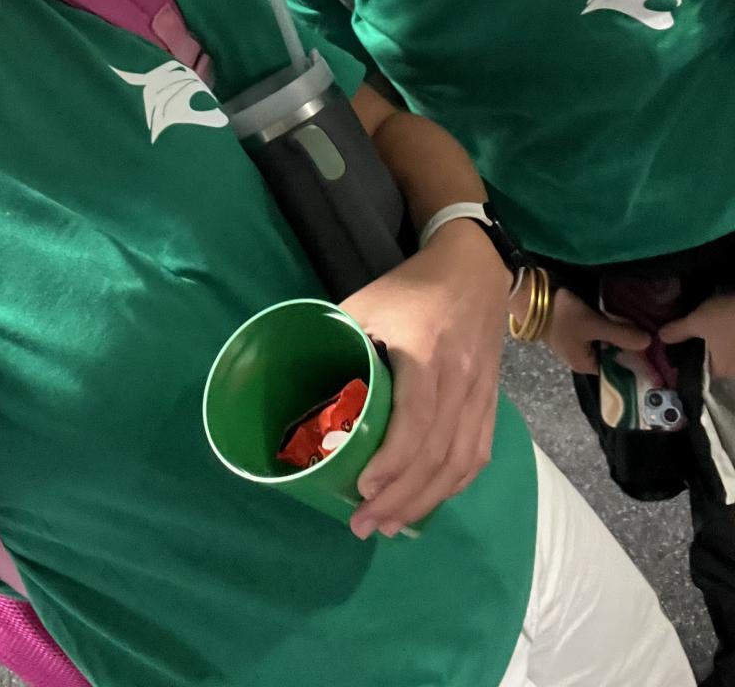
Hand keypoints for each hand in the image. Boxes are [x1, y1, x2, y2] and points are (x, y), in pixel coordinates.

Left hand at [340, 218, 508, 540]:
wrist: (474, 268)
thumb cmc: (411, 287)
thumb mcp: (366, 303)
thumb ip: (339, 340)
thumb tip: (302, 381)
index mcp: (426, 355)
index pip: (417, 420)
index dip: (392, 461)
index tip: (362, 488)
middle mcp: (459, 380)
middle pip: (437, 453)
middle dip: (400, 497)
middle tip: (364, 524)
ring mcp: (480, 394)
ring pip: (460, 462)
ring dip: (425, 500)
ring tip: (392, 525)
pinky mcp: (490, 401)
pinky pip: (478, 453)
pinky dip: (454, 485)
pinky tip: (429, 501)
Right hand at [530, 284, 649, 374]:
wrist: (531, 297)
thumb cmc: (562, 317)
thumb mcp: (594, 325)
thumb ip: (622, 335)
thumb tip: (650, 343)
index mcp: (585, 365)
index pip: (617, 369)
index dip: (635, 360)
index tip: (654, 348)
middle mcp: (581, 357)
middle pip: (612, 354)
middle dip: (628, 344)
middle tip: (649, 331)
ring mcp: (577, 342)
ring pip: (606, 341)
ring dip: (619, 333)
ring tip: (640, 322)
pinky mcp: (575, 327)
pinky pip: (598, 331)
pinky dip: (609, 324)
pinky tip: (621, 314)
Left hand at [661, 292, 734, 378]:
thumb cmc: (728, 319)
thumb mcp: (698, 322)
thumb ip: (679, 331)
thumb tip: (660, 338)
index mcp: (720, 370)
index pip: (699, 373)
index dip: (687, 362)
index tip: (679, 348)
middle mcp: (734, 371)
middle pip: (714, 364)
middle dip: (704, 351)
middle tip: (691, 334)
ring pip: (726, 355)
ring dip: (718, 344)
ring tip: (708, 328)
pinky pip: (733, 347)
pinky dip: (728, 339)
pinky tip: (723, 327)